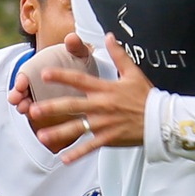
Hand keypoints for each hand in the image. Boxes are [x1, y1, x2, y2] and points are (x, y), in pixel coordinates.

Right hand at [9, 32, 96, 116]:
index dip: (21, 79)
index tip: (21, 83)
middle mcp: (37, 82)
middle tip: (16, 100)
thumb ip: (75, 47)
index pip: (25, 73)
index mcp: (41, 66)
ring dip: (23, 106)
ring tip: (24, 110)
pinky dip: (33, 114)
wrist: (88, 74)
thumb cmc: (81, 61)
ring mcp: (41, 95)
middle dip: (17, 94)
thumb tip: (72, 38)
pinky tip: (34, 118)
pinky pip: (38, 112)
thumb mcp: (79, 53)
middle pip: (22, 89)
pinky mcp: (48, 107)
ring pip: (27, 102)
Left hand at [23, 35, 152, 163]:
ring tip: (42, 136)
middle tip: (34, 110)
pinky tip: (64, 159)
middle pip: (73, 106)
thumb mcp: (133, 73)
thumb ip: (119, 54)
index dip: (61, 76)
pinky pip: (91, 147)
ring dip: (59, 133)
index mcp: (105, 89)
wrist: (161, 120)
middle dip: (52, 108)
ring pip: (78, 129)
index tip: (44, 74)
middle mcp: (102, 106)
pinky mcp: (110, 139)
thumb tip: (110, 36)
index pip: (79, 80)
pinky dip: (78, 154)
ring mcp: (105, 124)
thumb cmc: (146, 96)